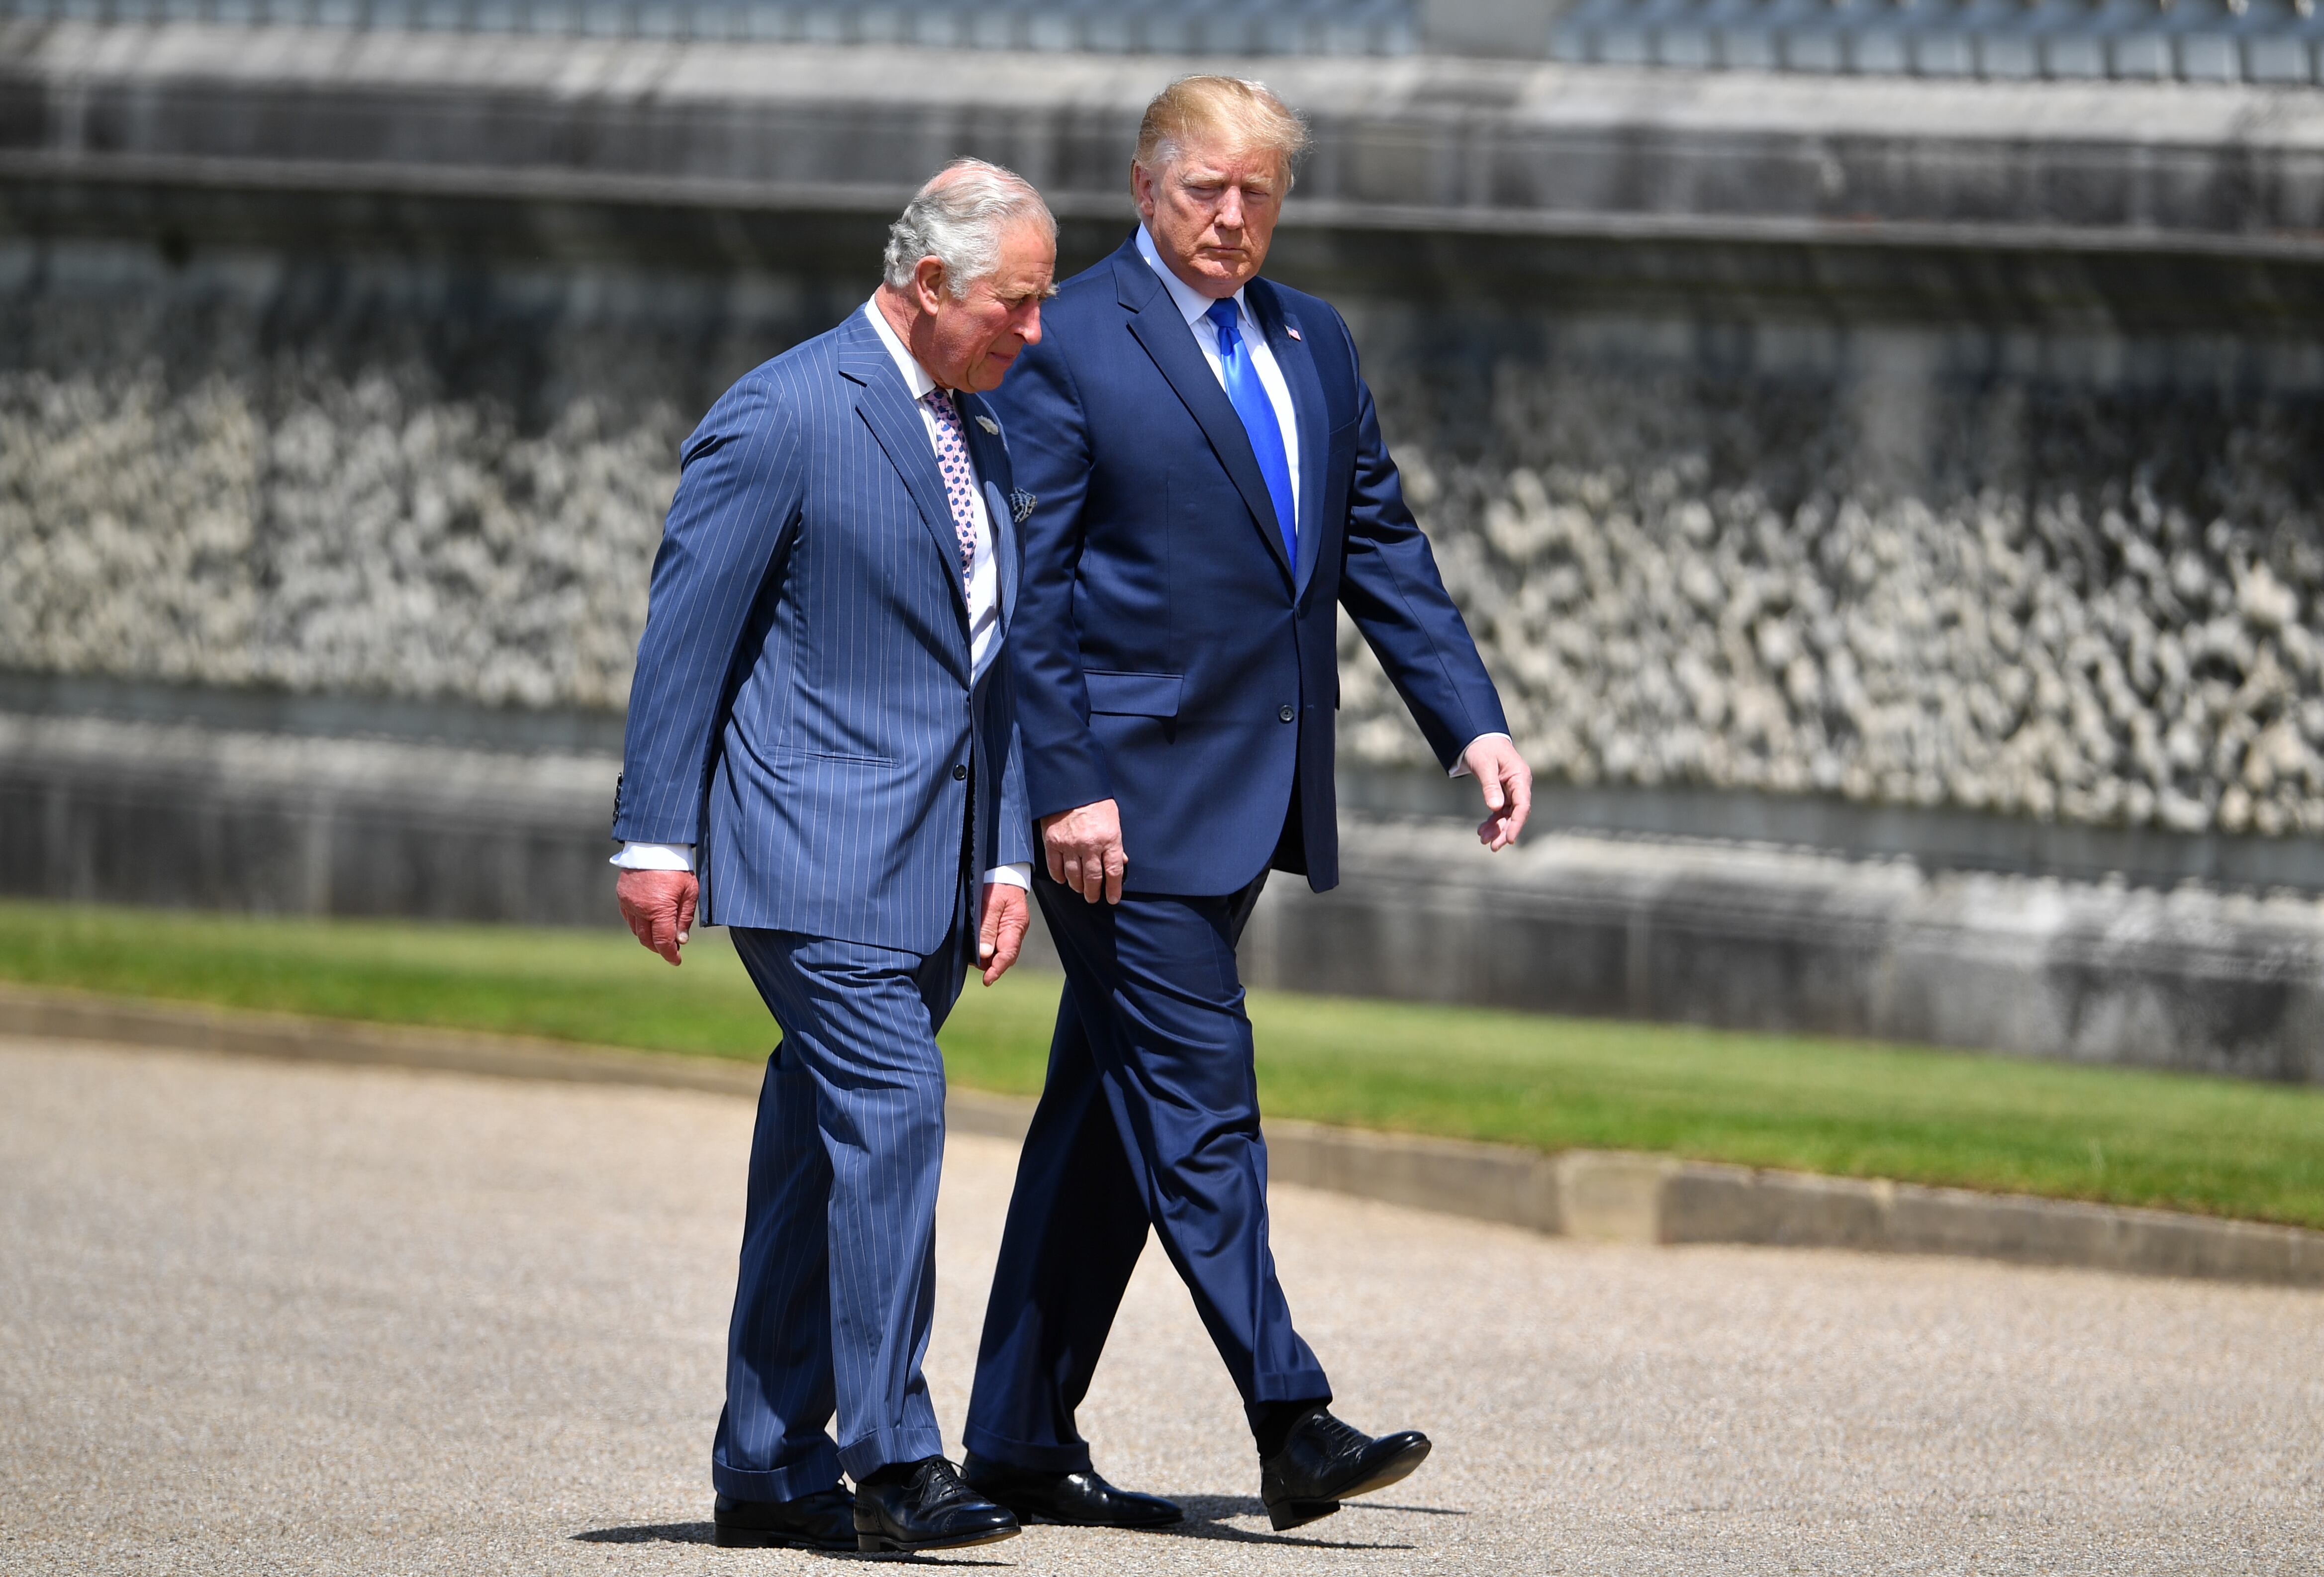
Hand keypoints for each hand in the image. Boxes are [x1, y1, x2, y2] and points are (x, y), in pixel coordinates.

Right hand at [617, 868, 698, 965]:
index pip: (663, 941)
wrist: (655, 845)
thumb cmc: (677, 868)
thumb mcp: (690, 892)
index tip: (677, 961)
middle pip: (647, 940)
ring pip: (636, 930)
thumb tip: (680, 941)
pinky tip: (648, 923)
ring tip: (661, 936)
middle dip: (659, 948)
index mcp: (659, 909)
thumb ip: (684, 918)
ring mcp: (629, 903)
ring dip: (648, 937)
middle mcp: (641, 909)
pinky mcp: (622, 896)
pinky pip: (629, 918)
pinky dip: (638, 925)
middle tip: (671, 948)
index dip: (670, 955)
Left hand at [976, 882, 1029, 984]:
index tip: (986, 980)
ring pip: (998, 951)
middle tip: (970, 962)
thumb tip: (985, 955)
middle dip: (989, 964)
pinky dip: (984, 947)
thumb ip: (987, 928)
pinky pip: (994, 942)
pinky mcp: (1001, 924)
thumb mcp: (990, 904)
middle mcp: (1014, 930)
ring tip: (969, 953)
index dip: (997, 970)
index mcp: (1016, 925)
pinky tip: (973, 944)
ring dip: (985, 956)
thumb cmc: (997, 883)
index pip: (1008, 955)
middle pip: (1004, 956)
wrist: (1001, 867)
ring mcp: (1008, 928)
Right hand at [1040, 798, 1126, 903]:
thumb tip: (1119, 862)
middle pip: (1093, 878)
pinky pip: (1055, 867)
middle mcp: (1090, 845)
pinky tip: (1063, 879)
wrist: (1072, 785)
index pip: (1113, 871)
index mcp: (1109, 839)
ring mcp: (1070, 844)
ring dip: (1077, 886)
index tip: (1112, 898)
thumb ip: (1115, 844)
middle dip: (1094, 893)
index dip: (1113, 889)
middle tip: (1093, 898)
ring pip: (1074, 876)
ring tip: (1080, 889)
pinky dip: (1059, 876)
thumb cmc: (1096, 802)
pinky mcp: (1053, 842)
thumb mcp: (1113, 821)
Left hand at [1463, 736, 1532, 851]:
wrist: (1478, 739)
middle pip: (1516, 813)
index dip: (1517, 823)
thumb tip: (1496, 808)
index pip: (1523, 805)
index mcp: (1520, 777)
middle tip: (1493, 846)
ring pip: (1508, 815)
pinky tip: (1482, 830)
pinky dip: (1492, 821)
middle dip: (1505, 830)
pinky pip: (1500, 811)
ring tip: (1483, 840)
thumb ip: (1490, 785)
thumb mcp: (1484, 765)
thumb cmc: (1482, 748)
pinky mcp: (1503, 793)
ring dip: (1497, 828)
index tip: (1509, 839)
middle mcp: (1519, 785)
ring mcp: (1512, 790)